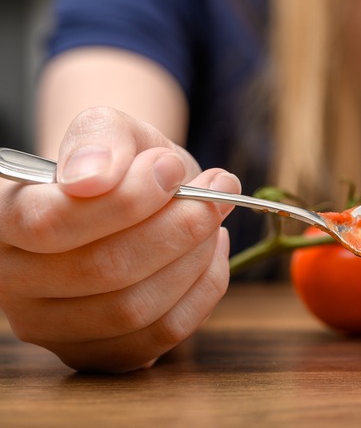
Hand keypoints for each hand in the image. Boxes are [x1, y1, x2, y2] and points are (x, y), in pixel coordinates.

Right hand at [0, 107, 238, 372]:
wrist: (134, 200)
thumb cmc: (119, 165)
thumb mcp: (110, 131)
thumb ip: (101, 141)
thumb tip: (92, 177)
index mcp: (1, 221)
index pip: (47, 224)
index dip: (122, 199)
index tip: (169, 168)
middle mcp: (13, 284)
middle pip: (102, 270)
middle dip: (175, 228)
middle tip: (213, 194)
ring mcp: (55, 330)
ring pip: (135, 308)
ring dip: (194, 257)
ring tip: (212, 217)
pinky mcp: (102, 354)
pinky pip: (164, 333)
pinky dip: (203, 288)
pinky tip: (210, 250)